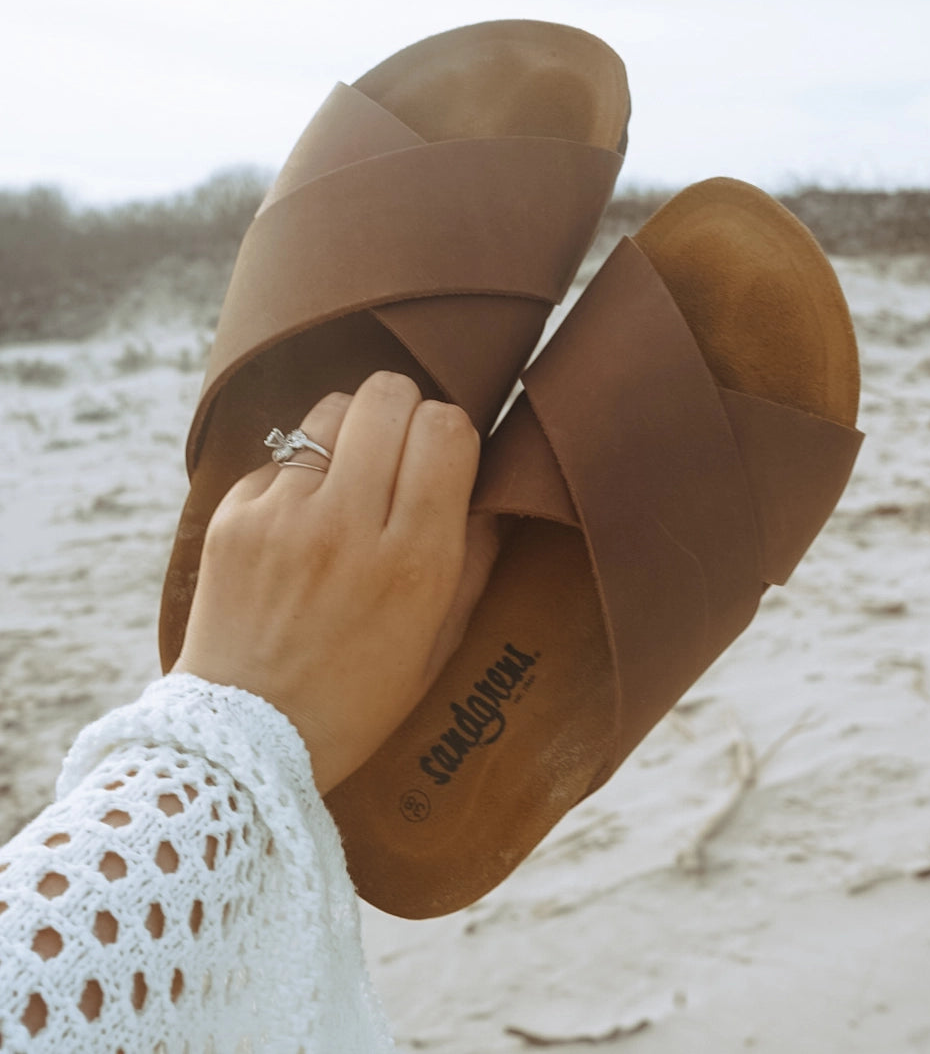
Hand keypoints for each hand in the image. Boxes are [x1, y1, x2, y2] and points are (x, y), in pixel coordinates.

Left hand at [173, 372, 484, 794]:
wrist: (245, 740)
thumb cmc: (357, 698)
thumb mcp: (440, 642)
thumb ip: (475, 557)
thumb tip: (491, 488)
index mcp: (414, 561)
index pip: (446, 429)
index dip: (453, 430)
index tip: (445, 456)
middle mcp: (348, 526)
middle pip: (388, 395)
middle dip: (405, 410)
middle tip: (399, 449)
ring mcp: (283, 516)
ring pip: (332, 409)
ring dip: (351, 430)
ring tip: (349, 476)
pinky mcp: (233, 517)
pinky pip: (279, 455)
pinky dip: (298, 475)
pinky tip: (298, 522)